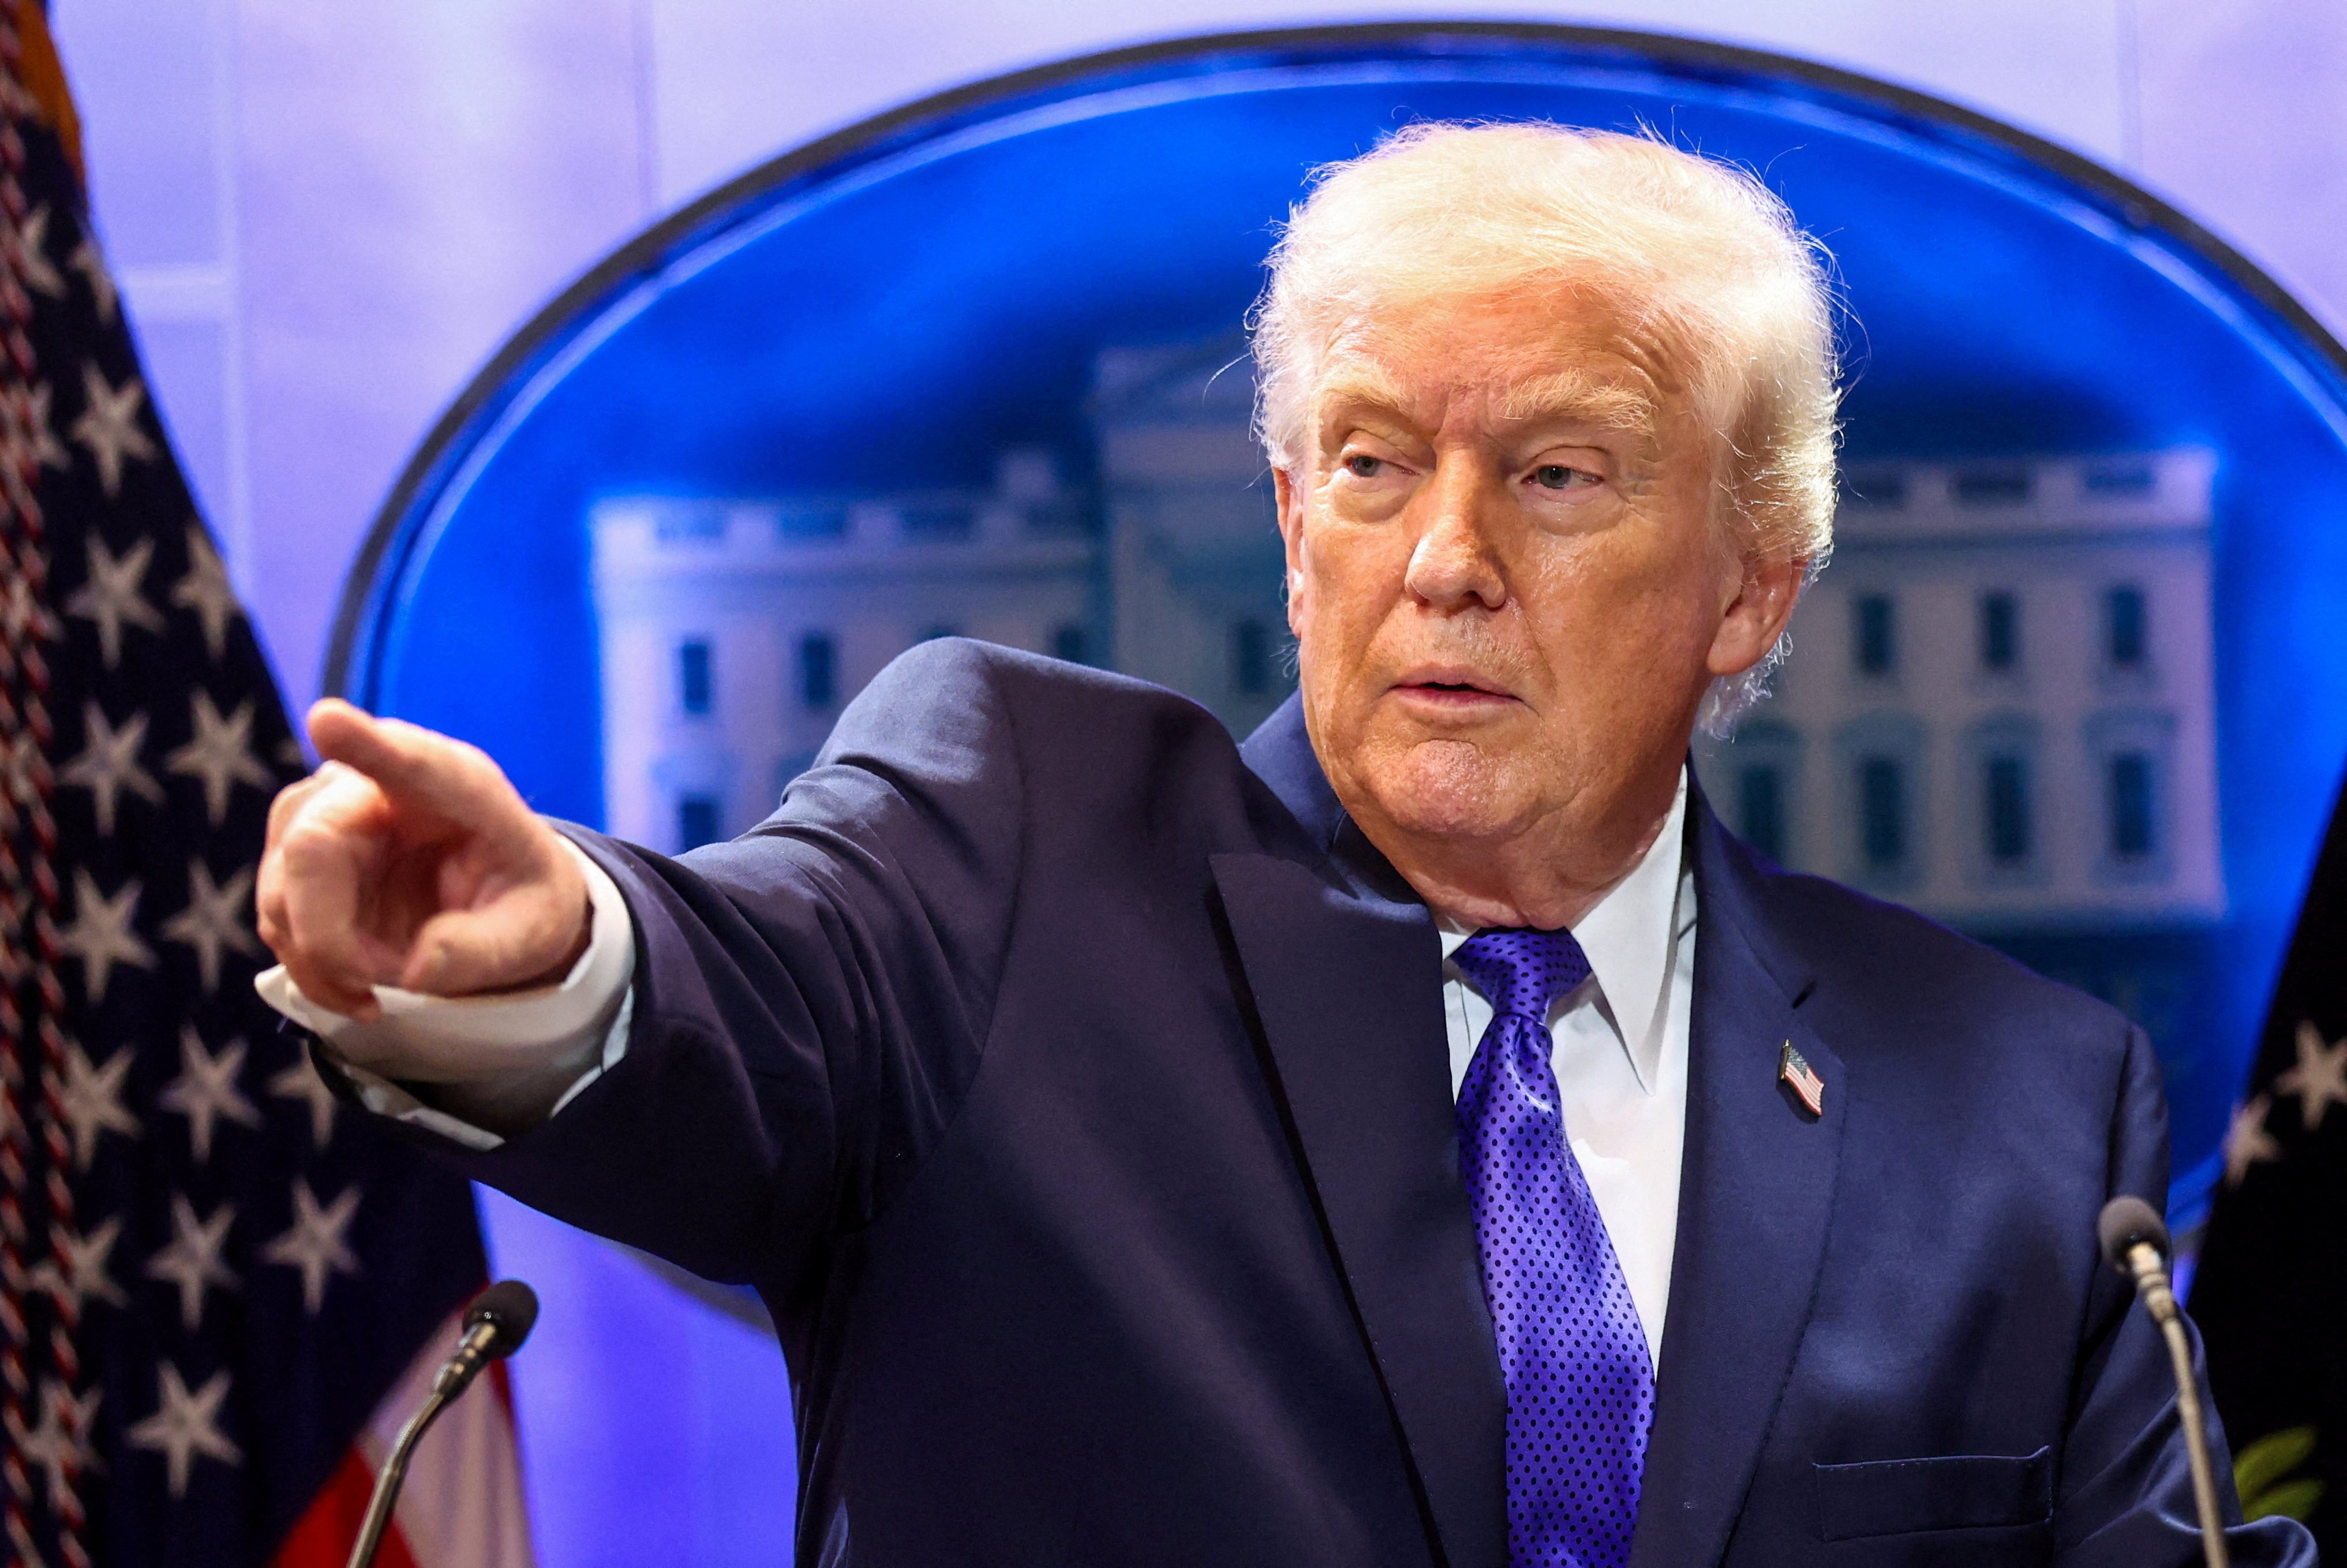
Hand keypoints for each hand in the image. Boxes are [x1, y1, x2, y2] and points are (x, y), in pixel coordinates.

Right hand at [257, 699, 589, 1020]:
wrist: (501, 900)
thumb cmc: (523, 900)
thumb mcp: (531, 932)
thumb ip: (482, 950)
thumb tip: (416, 971)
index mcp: (460, 786)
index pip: (407, 759)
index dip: (363, 743)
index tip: (328, 721)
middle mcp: (379, 787)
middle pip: (313, 844)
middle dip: (329, 934)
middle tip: (378, 982)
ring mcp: (328, 817)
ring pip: (281, 887)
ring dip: (320, 958)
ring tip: (379, 989)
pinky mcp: (300, 858)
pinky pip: (278, 916)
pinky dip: (310, 967)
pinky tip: (356, 989)